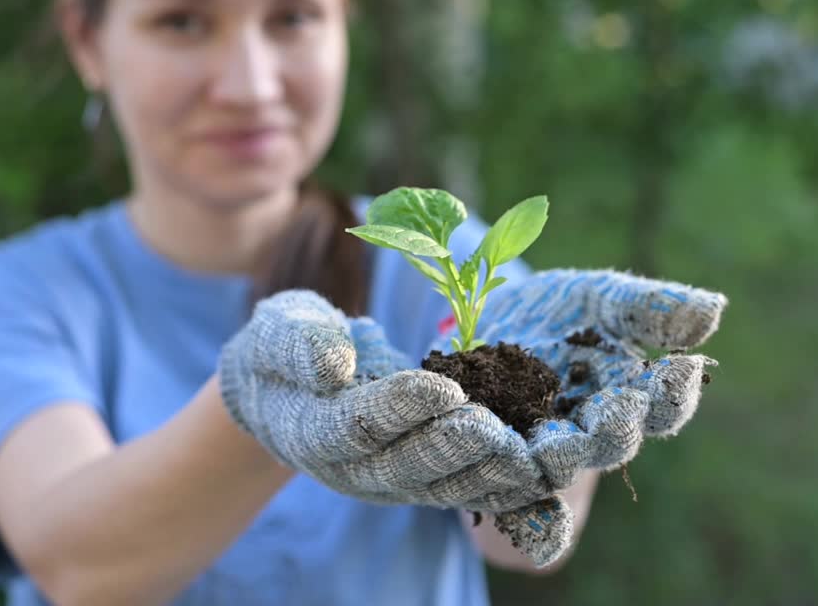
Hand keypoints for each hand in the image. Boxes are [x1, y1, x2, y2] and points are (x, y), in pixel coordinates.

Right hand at [218, 290, 549, 512]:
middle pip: (405, 466)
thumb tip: (334, 364)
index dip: (401, 408)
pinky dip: (501, 487)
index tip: (444, 387)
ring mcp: (386, 482)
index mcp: (311, 429)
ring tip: (530, 458)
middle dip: (454, 448)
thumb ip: (298, 344)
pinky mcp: (419, 481)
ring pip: (439, 488)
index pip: (358, 425)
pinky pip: (462, 490)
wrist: (283, 390)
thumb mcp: (278, 328)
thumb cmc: (282, 347)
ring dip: (487, 475)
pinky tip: (539, 474)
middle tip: (497, 428)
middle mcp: (350, 468)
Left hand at [465, 269, 727, 562]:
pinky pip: (490, 481)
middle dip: (612, 432)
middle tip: (614, 416)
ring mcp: (534, 452)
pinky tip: (472, 441)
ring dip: (537, 456)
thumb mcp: (602, 298)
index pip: (662, 408)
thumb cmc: (559, 311)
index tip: (685, 370)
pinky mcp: (484, 459)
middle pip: (606, 446)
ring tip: (529, 433)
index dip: (675, 394)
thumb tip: (714, 310)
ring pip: (542, 467)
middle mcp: (585, 436)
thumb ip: (646, 307)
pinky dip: (484, 470)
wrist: (487, 323)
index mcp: (626, 400)